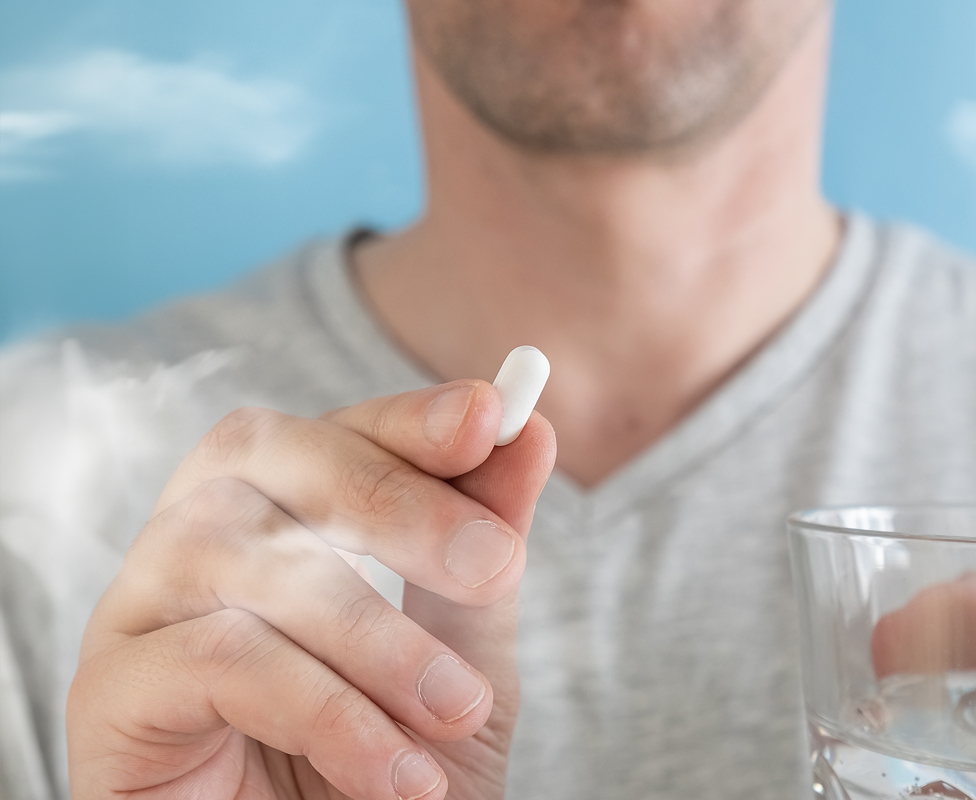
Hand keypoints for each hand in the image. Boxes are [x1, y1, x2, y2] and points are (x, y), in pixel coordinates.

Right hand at [66, 380, 555, 799]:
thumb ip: (483, 550)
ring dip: (374, 634)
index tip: (492, 416)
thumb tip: (531, 431)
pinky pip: (217, 660)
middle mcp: (190, 547)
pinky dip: (325, 710)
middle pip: (264, 456)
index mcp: (271, 522)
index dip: (406, 419)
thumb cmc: (384, 773)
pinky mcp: (111, 695)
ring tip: (456, 711)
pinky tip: (394, 770)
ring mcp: (139, 614)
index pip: (326, 434)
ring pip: (246, 558)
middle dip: (394, 500)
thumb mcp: (464, 656)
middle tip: (495, 565)